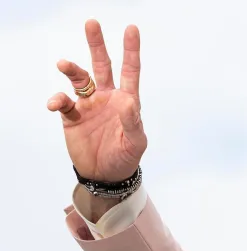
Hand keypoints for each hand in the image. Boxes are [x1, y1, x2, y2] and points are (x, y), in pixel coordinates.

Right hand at [47, 19, 146, 181]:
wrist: (106, 176)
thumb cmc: (126, 157)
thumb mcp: (136, 142)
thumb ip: (132, 122)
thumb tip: (127, 101)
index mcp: (127, 100)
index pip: (130, 71)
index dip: (131, 50)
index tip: (132, 29)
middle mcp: (107, 97)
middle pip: (102, 65)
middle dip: (97, 45)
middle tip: (92, 23)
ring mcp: (89, 105)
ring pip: (79, 79)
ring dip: (72, 69)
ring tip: (63, 64)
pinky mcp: (72, 117)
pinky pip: (63, 103)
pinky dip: (58, 100)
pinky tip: (55, 103)